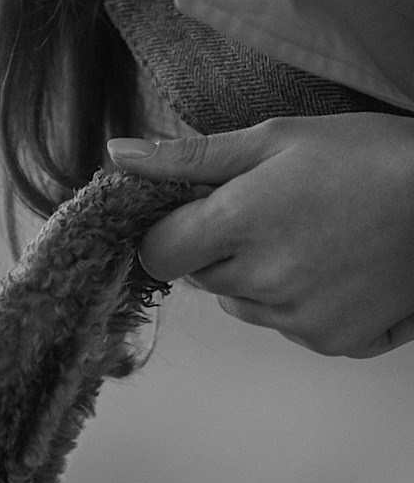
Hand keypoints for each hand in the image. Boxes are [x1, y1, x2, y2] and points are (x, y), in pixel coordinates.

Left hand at [107, 112, 413, 356]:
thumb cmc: (365, 156)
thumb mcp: (271, 139)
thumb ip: (187, 156)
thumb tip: (118, 155)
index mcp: (238, 225)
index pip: (158, 252)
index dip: (168, 228)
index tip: (191, 209)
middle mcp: (264, 282)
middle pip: (200, 277)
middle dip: (215, 246)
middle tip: (262, 209)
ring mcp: (301, 320)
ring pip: (243, 304)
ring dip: (254, 276)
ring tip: (303, 232)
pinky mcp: (336, 343)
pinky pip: (289, 326)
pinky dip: (297, 300)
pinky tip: (330, 262)